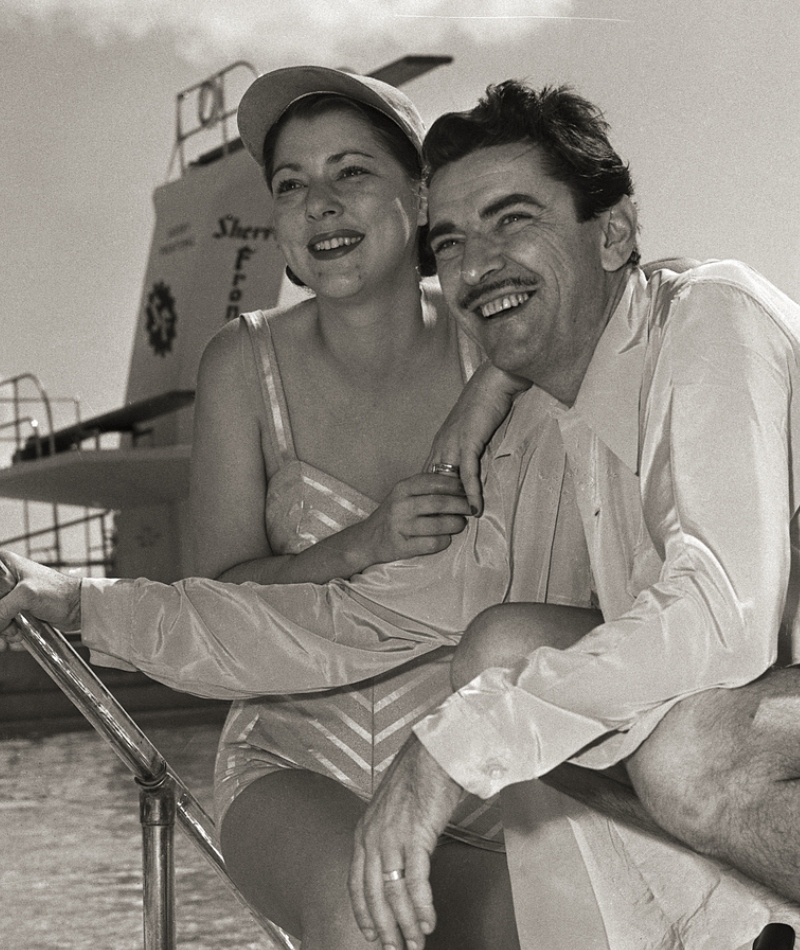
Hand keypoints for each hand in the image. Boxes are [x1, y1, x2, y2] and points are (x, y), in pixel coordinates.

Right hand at [0, 550, 81, 634]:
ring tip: (14, 635)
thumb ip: (2, 608)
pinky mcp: (16, 608)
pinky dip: (7, 631)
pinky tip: (16, 636)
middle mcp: (5, 577)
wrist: (78, 608)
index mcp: (4, 564)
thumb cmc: (59, 593)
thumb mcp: (26, 595)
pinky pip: (3, 621)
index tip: (4, 610)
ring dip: (2, 628)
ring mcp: (10, 594)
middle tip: (6, 628)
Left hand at [348, 736, 462, 949]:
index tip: (371, 934)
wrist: (435, 752)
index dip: (363, 913)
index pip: (356, 883)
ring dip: (405, 924)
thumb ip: (390, 836)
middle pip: (372, 895)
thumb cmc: (420, 776)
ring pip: (393, 893)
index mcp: (364, 830)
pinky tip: (427, 922)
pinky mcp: (416, 835)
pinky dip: (422, 906)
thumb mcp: (394, 810)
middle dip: (384, 928)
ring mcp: (392, 836)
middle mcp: (372, 836)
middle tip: (394, 949)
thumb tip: (400, 862)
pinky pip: (416, 881)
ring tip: (415, 943)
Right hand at [355, 472, 471, 566]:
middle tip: (470, 509)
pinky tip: (447, 539)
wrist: (368, 539)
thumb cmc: (394, 515)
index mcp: (402, 488)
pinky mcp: (401, 546)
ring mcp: (400, 526)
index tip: (467, 490)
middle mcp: (400, 505)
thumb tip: (461, 485)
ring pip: (438, 525)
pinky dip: (444, 541)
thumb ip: (426, 489)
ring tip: (460, 524)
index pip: (434, 482)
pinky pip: (432, 544)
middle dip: (461, 506)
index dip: (455, 486)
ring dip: (455, 524)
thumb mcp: (404, 495)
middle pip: (439, 503)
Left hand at [425, 363, 530, 515]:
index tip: (433, 513)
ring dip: (453, 504)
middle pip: (433, 481)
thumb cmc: (486, 401)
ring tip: (458, 524)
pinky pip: (468, 473)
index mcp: (441, 441)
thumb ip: (469, 446)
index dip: (430, 494)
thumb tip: (473, 461)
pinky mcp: (468, 442)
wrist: (494, 381)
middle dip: (436, 504)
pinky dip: (471, 492)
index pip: (430, 474)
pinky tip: (475, 508)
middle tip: (441, 526)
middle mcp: (442, 444)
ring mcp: (453, 443)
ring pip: (447, 481)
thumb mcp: (472, 427)